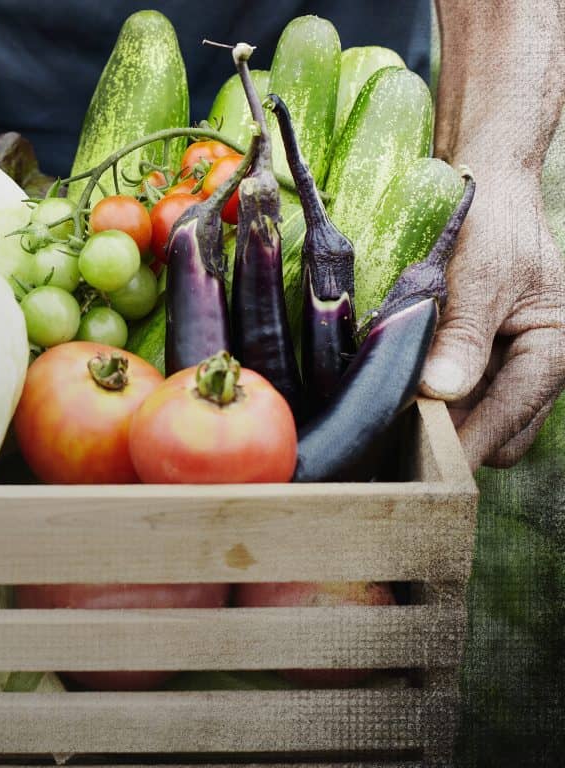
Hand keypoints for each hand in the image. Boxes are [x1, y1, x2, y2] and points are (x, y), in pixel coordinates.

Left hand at [420, 167, 564, 469]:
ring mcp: (507, 365)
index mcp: (555, 345)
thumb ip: (464, 335)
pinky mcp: (478, 360)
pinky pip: (460, 397)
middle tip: (404, 439)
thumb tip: (442, 391)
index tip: (438, 467)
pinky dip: (435, 401)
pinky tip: (401, 393)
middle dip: (461, 439)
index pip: (514, 412)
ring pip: (478, 419)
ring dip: (445, 422)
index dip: (475, 441)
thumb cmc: (491, 226)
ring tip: (396, 419)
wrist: (481, 192)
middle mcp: (536, 363)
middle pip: (502, 431)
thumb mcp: (481, 277)